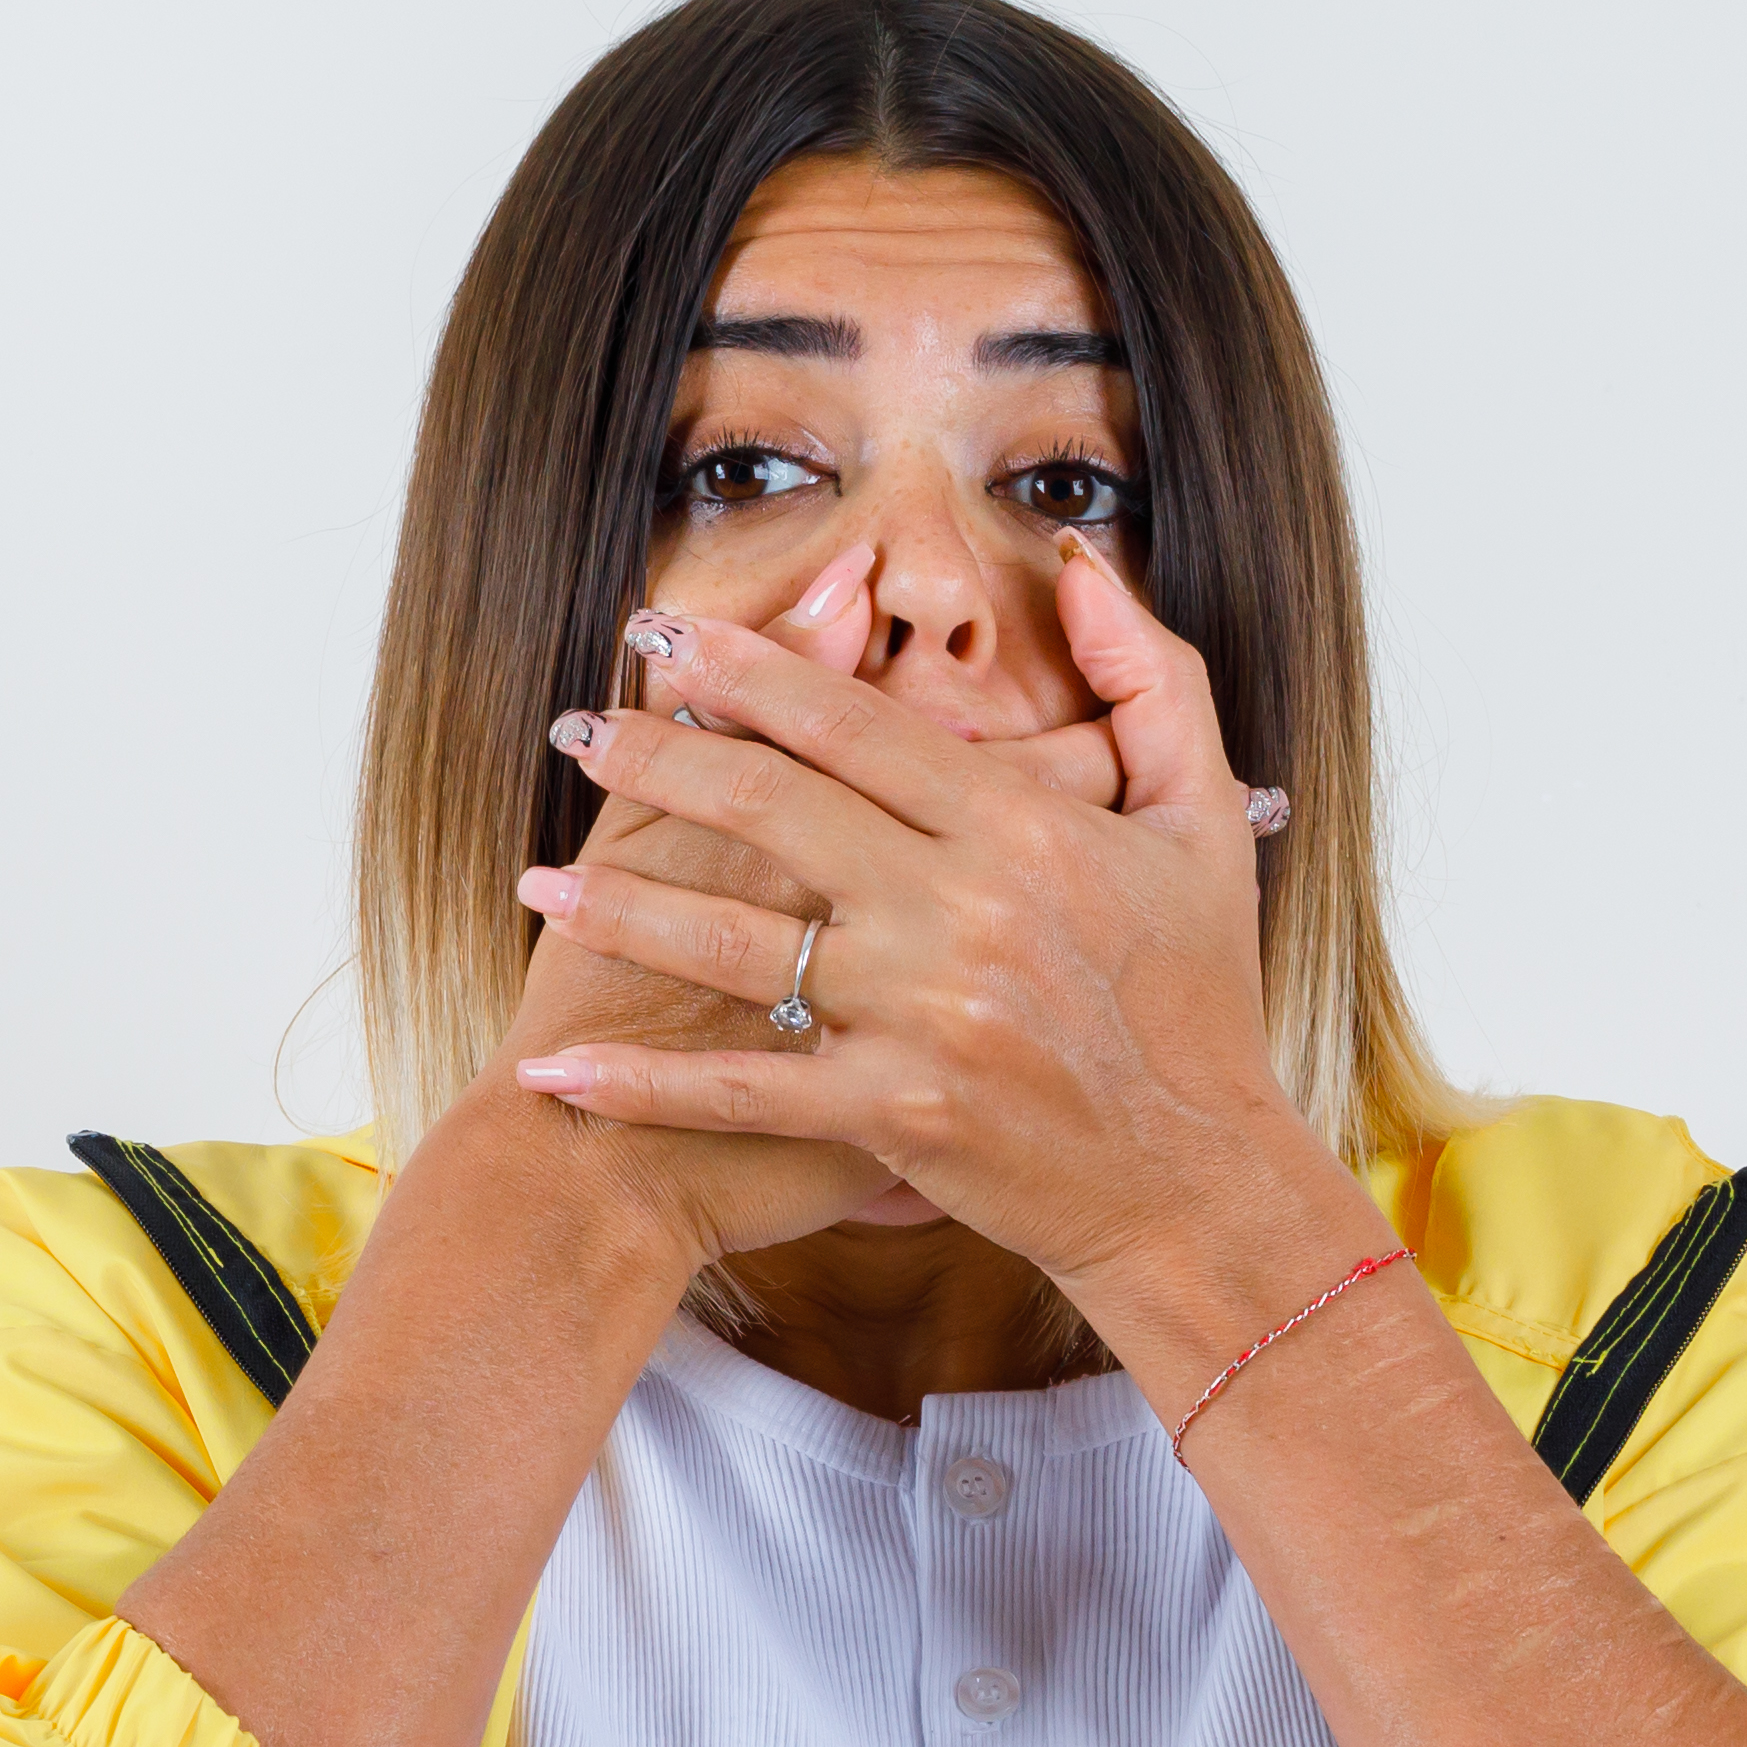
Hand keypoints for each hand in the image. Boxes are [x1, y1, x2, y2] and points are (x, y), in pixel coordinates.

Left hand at [503, 531, 1336, 1301]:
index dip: (747, 672)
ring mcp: (917, 1018)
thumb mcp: (1206, 818)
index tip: (663, 637)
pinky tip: (560, 1068)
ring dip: (623, 908)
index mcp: (1023, 829)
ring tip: (540, 883)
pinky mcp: (888, 1115)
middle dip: (658, 762)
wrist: (1197, 1181)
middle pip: (772, 811)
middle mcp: (959, 913)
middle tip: (577, 734)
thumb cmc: (1201, 1001)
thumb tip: (1085, 565)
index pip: (855, 726)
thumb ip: (1152, 675)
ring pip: (736, 943)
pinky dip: (642, 1084)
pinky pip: (740, 1089)